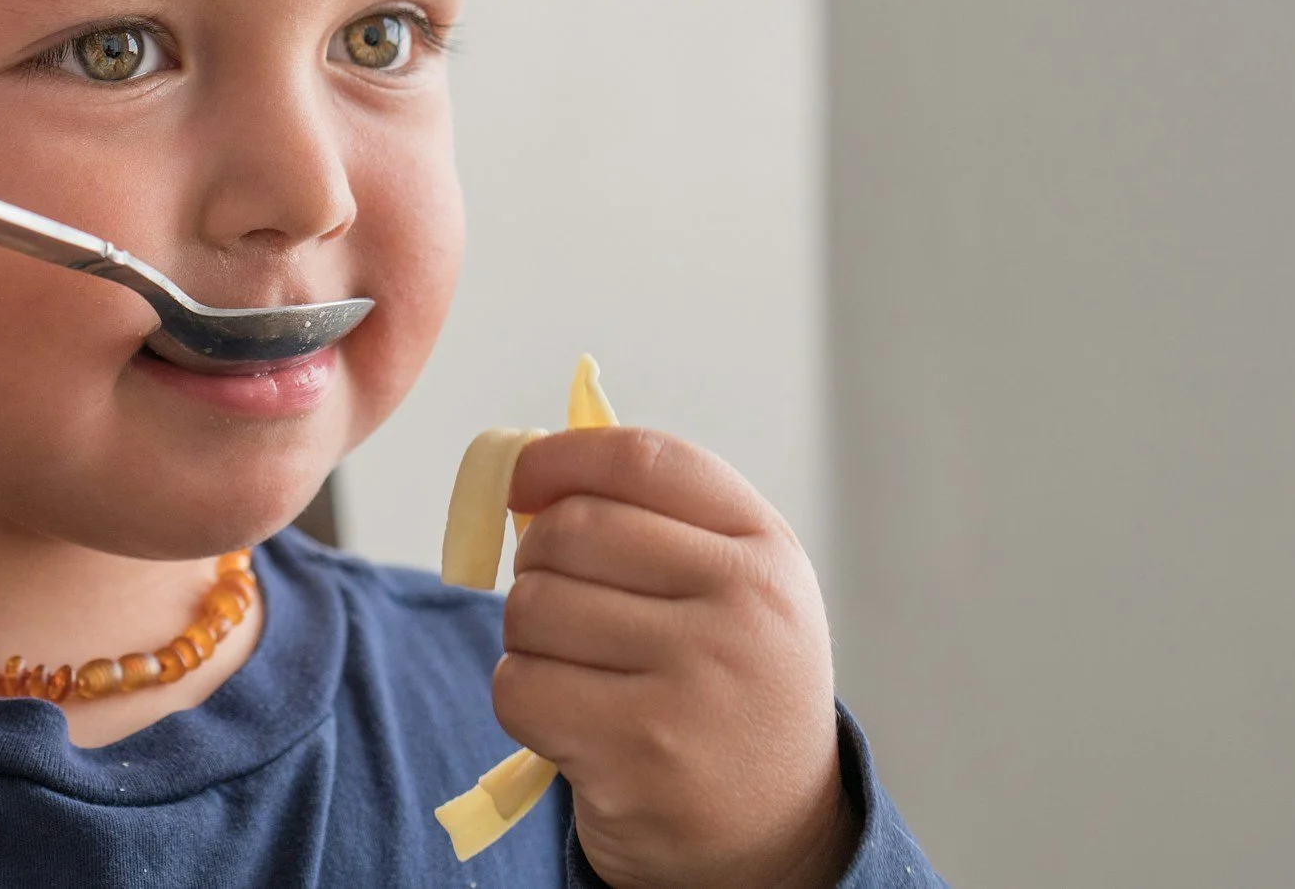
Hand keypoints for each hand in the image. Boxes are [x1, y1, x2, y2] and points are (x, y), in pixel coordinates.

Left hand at [496, 428, 852, 888]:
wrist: (774, 836)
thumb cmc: (730, 687)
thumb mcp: (733, 587)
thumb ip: (651, 517)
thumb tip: (528, 464)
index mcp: (764, 550)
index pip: (641, 460)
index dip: (560, 457)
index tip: (520, 477)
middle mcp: (743, 606)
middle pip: (570, 529)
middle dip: (537, 561)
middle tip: (559, 601)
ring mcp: (694, 684)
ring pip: (533, 608)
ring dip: (527, 637)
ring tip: (577, 667)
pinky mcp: (639, 757)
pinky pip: (520, 688)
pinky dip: (523, 699)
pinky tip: (571, 719)